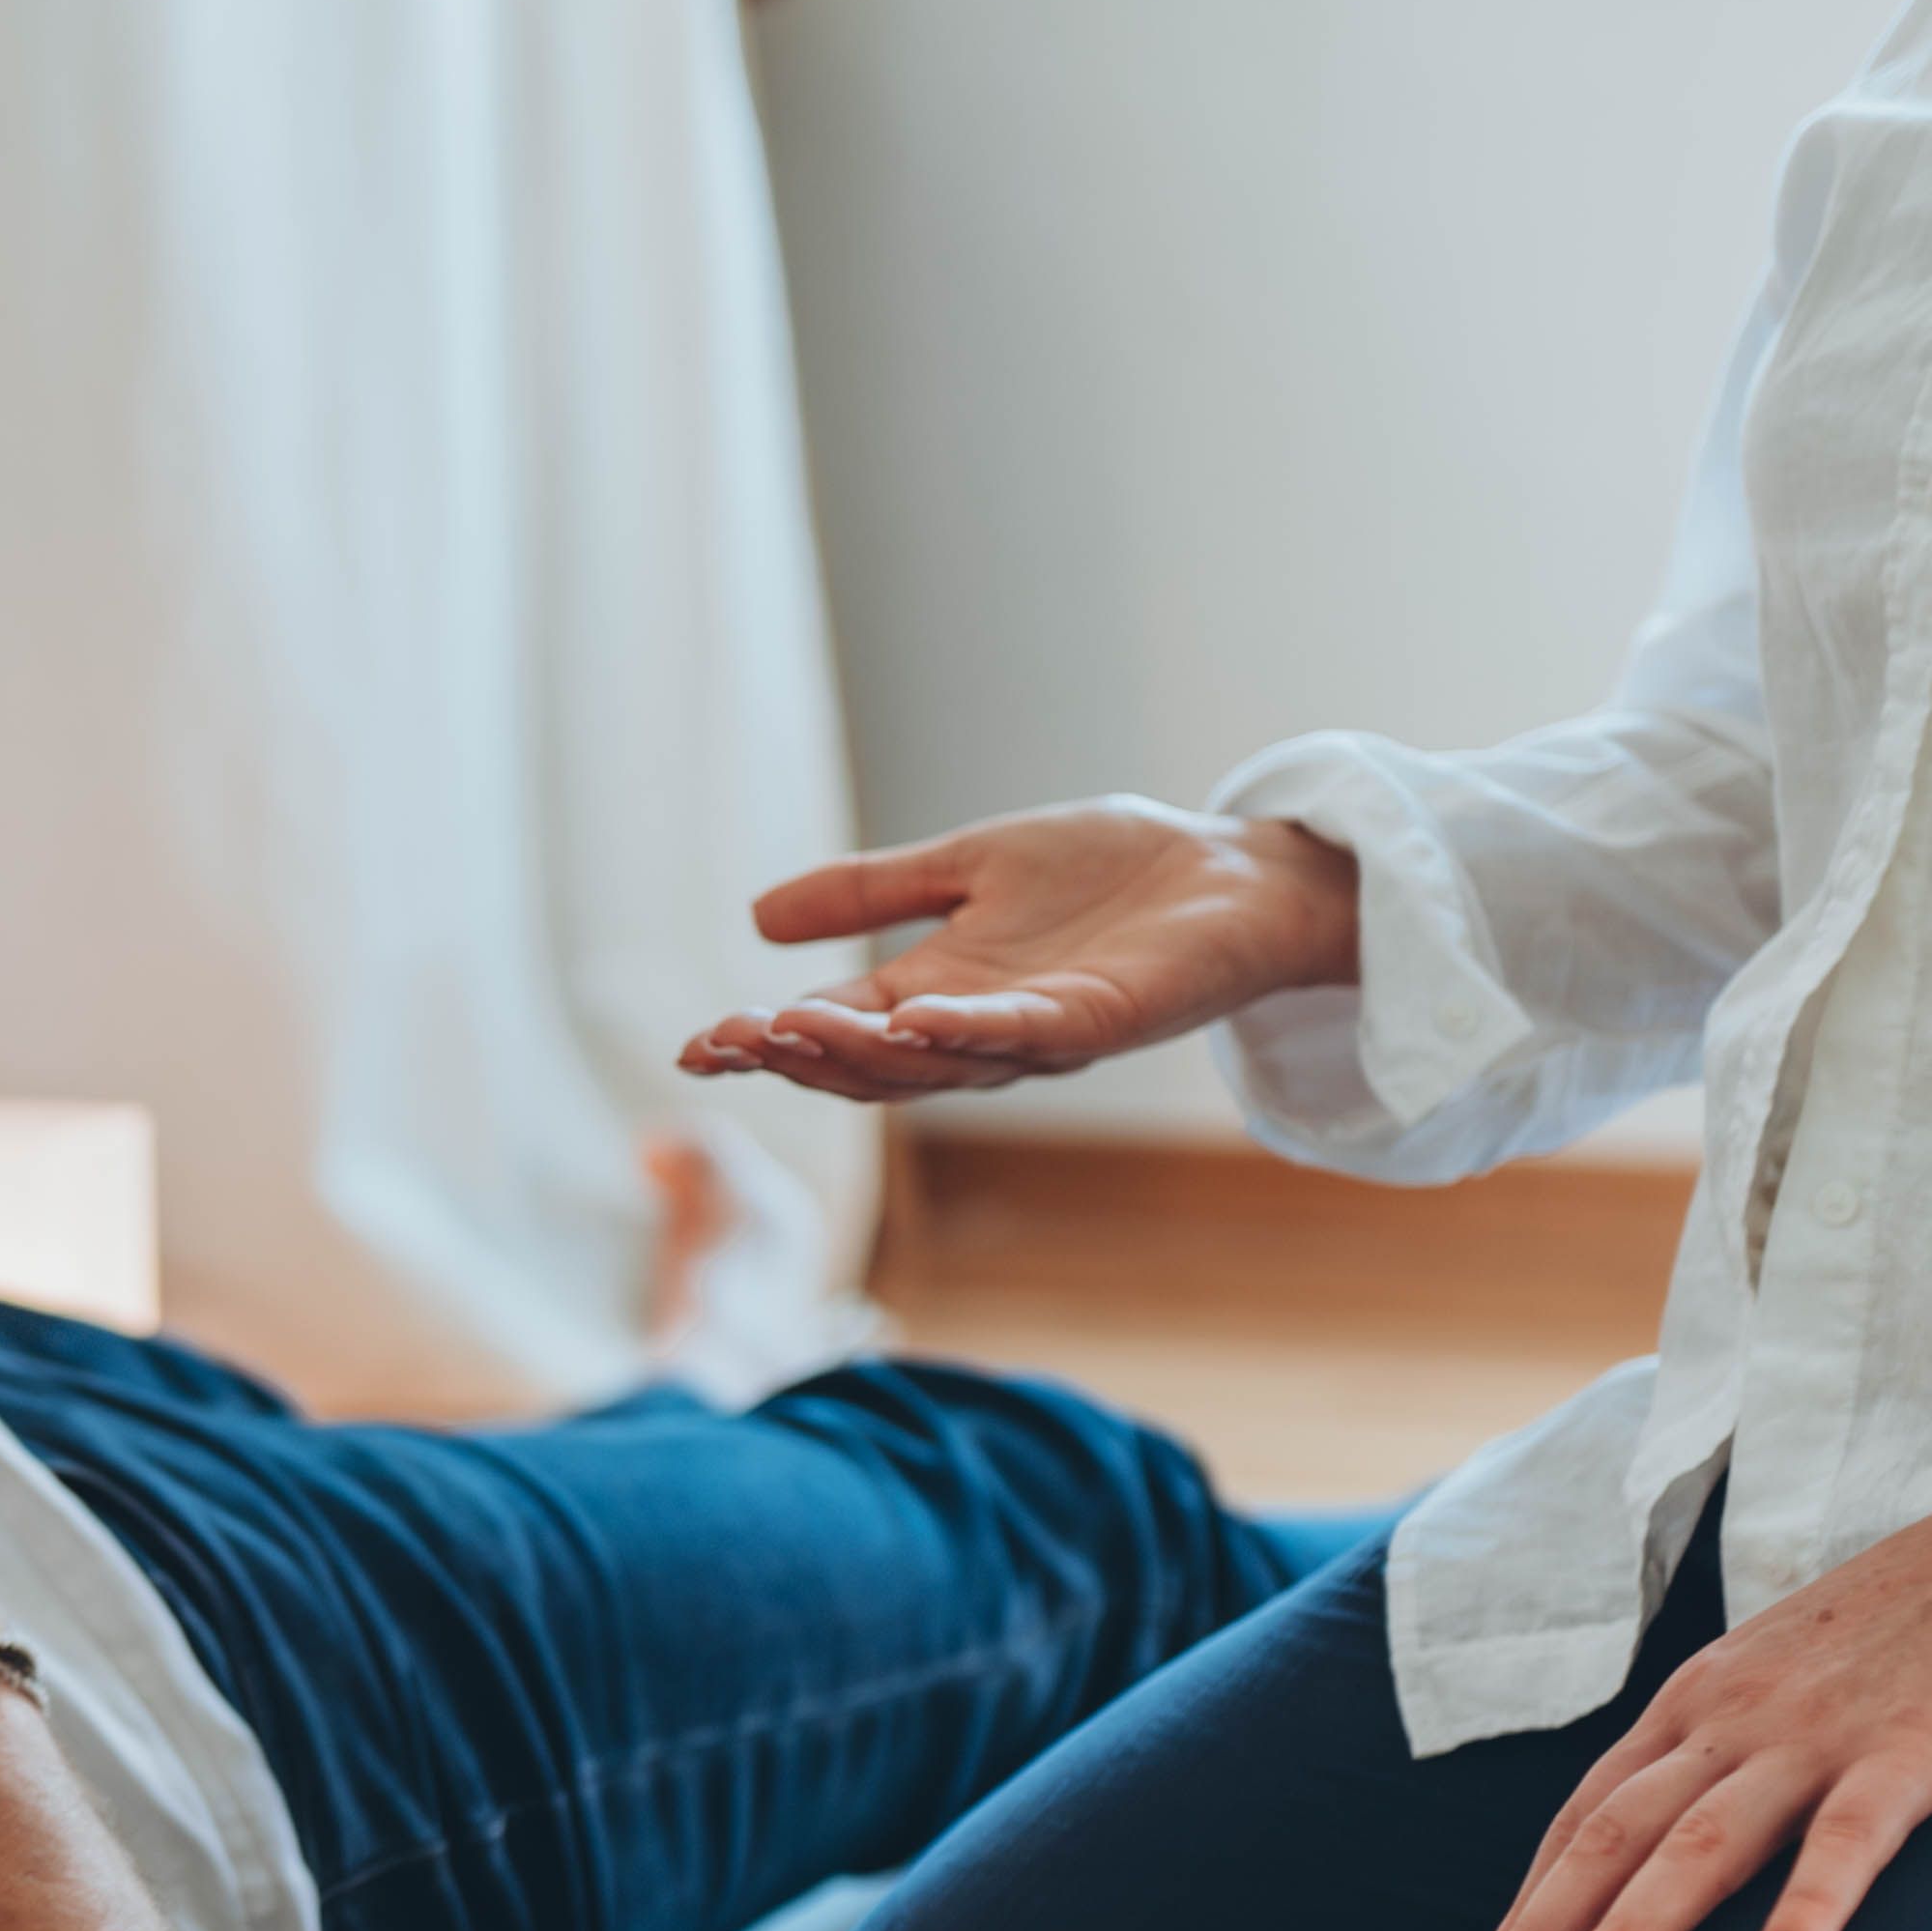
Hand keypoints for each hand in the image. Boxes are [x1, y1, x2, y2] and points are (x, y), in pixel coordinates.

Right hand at [679, 799, 1360, 1102]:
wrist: (1234, 875)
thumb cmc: (1114, 873)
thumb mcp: (968, 866)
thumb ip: (874, 895)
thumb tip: (756, 919)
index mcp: (939, 993)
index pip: (835, 1029)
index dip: (766, 1040)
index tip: (697, 1046)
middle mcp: (979, 1029)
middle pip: (871, 1064)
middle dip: (795, 1055)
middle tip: (727, 1042)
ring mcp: (1038, 1035)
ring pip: (934, 1063)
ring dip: (860, 1054)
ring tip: (787, 1032)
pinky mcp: (1100, 1022)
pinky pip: (1023, 1036)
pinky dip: (966, 1030)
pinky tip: (913, 1017)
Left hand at [1455, 1392, 1931, 1930]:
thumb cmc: (1930, 1619)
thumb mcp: (1797, 1672)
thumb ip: (1738, 1746)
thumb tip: (1686, 1837)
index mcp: (1702, 1698)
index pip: (1586, 1817)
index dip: (1527, 1905)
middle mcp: (1736, 1713)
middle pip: (1610, 1839)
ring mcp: (1821, 1728)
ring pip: (1698, 1845)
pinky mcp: (1918, 1743)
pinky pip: (1849, 1838)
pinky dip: (1808, 1908)